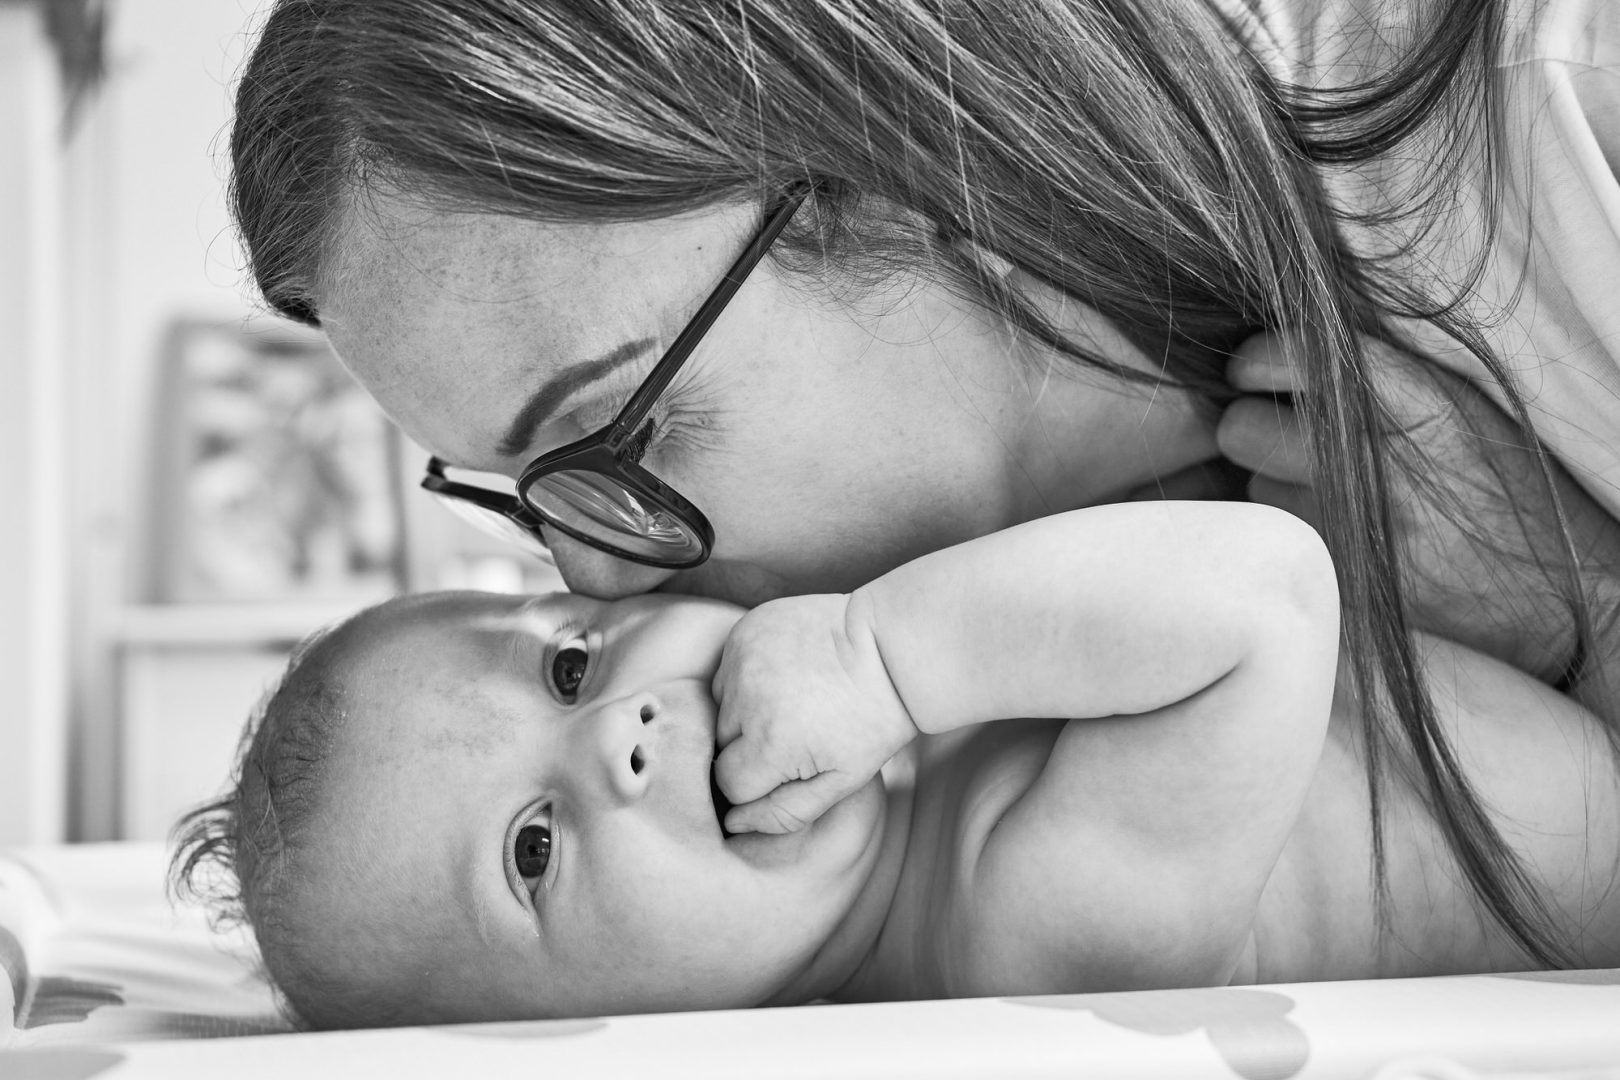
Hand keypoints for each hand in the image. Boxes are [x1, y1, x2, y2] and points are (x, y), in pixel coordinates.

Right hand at [712, 592, 918, 833]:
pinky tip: (785, 675)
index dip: (762, 782)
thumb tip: (734, 822)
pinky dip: (747, 678)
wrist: (892, 647)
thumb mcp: (843, 780)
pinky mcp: (745, 631)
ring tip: (792, 701)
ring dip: (746, 711)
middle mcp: (748, 699)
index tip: (794, 765)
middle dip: (751, 747)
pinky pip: (727, 669)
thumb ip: (786, 811)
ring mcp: (744, 659)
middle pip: (722, 744)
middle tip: (797, 730)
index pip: (731, 783)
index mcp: (772, 743)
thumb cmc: (874, 720)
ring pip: (721, 706)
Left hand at [1216, 330, 1619, 684]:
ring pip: (1253, 487)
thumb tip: (1273, 343)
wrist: (1564, 592)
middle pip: (1240, 429)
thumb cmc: (1504, 481)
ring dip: (1276, 486)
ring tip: (1335, 493)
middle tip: (1291, 438)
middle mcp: (1372, 462)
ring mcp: (1350, 530)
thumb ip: (1371, 367)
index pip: (1276, 357)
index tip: (1255, 371)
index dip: (1255, 362)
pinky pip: (1278, 540)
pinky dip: (1294, 533)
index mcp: (1412, 399)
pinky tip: (1343, 532)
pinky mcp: (1339, 583)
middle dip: (1256, 429)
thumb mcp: (1458, 398)